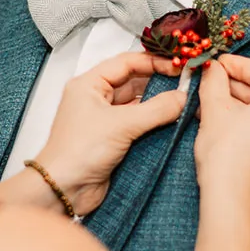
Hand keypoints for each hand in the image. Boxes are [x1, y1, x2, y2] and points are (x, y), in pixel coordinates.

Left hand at [35, 52, 187, 214]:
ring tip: (183, 101)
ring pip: (137, 103)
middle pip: (133, 81)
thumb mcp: (121, 125)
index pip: (125, 62)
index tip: (177, 65)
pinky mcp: (112, 138)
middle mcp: (95, 98)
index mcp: (88, 84)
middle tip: (185, 83)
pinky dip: (154, 122)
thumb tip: (182, 98)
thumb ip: (156, 109)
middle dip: (159, 82)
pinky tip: (172, 121)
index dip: (153, 61)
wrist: (64, 189)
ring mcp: (104, 119)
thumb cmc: (78, 151)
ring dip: (158, 103)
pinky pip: (137, 124)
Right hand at [194, 54, 249, 211]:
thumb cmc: (225, 156)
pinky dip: (243, 118)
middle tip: (210, 78)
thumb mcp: (215, 110)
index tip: (218, 63)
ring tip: (208, 98)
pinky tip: (218, 118)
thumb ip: (213, 81)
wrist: (230, 201)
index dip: (240, 64)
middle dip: (235, 83)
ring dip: (236, 101)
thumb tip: (211, 68)